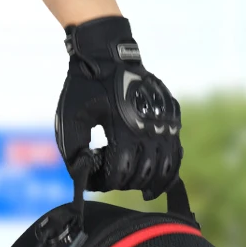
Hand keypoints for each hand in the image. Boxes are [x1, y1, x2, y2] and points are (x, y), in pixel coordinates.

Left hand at [54, 16, 182, 198]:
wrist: (107, 56)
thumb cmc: (85, 88)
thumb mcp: (70, 118)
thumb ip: (73, 150)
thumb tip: (82, 175)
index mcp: (124, 127)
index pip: (121, 171)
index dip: (107, 184)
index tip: (96, 182)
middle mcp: (150, 126)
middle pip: (145, 173)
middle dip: (127, 183)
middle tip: (114, 182)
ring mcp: (165, 121)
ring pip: (167, 166)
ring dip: (151, 181)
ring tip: (140, 190)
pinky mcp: (172, 116)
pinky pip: (176, 150)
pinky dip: (168, 167)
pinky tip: (156, 174)